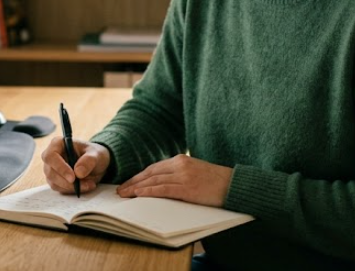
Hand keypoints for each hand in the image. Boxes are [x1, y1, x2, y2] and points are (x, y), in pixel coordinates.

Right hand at [41, 137, 110, 194]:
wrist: (96, 164)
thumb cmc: (93, 154)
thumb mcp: (96, 154)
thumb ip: (89, 160)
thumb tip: (78, 172)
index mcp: (58, 144)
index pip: (50, 156)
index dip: (60, 167)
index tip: (73, 177)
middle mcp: (51, 156)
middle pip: (50, 172)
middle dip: (67, 181)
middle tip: (84, 184)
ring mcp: (51, 169)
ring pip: (54, 183)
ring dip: (72, 187)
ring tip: (89, 184)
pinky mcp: (55, 180)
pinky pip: (59, 189)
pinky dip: (72, 190)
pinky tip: (85, 186)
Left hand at [116, 154, 232, 206]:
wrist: (234, 185)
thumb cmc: (215, 182)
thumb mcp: (194, 172)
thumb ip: (178, 175)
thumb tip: (160, 184)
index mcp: (180, 159)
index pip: (153, 168)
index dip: (139, 176)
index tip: (128, 183)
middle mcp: (180, 164)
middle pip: (150, 173)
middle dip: (133, 182)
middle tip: (120, 190)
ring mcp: (183, 175)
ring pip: (153, 180)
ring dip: (136, 188)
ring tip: (125, 195)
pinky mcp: (187, 187)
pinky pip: (163, 189)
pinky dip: (149, 191)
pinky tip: (139, 194)